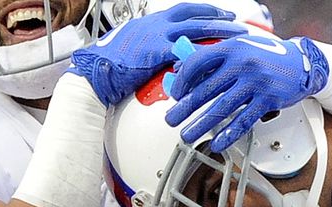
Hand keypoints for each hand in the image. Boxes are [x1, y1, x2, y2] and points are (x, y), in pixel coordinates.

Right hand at [69, 3, 245, 105]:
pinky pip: (185, 51)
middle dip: (219, 17)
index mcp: (152, 22)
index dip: (205, 11)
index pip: (185, 10)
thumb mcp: (135, 48)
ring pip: (196, 29)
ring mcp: (157, 36)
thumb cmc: (110, 64)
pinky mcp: (155, 52)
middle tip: (237, 22)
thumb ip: (154, 48)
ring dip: (219, 31)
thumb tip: (168, 54)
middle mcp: (156, 25)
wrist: (94, 70)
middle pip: (195, 15)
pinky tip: (217, 57)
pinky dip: (202, 54)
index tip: (221, 13)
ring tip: (236, 37)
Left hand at [165, 35, 329, 150]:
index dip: (183, 80)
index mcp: (232, 48)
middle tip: (172, 120)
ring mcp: (256, 82)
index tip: (176, 95)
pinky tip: (218, 142)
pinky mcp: (268, 99)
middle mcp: (243, 63)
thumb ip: (214, 59)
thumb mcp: (239, 48)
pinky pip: (244, 120)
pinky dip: (229, 133)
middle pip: (207, 89)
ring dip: (202, 124)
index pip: (198, 62)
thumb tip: (183, 73)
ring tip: (189, 135)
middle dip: (186, 108)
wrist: (301, 63)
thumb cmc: (267, 56)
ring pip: (222, 107)